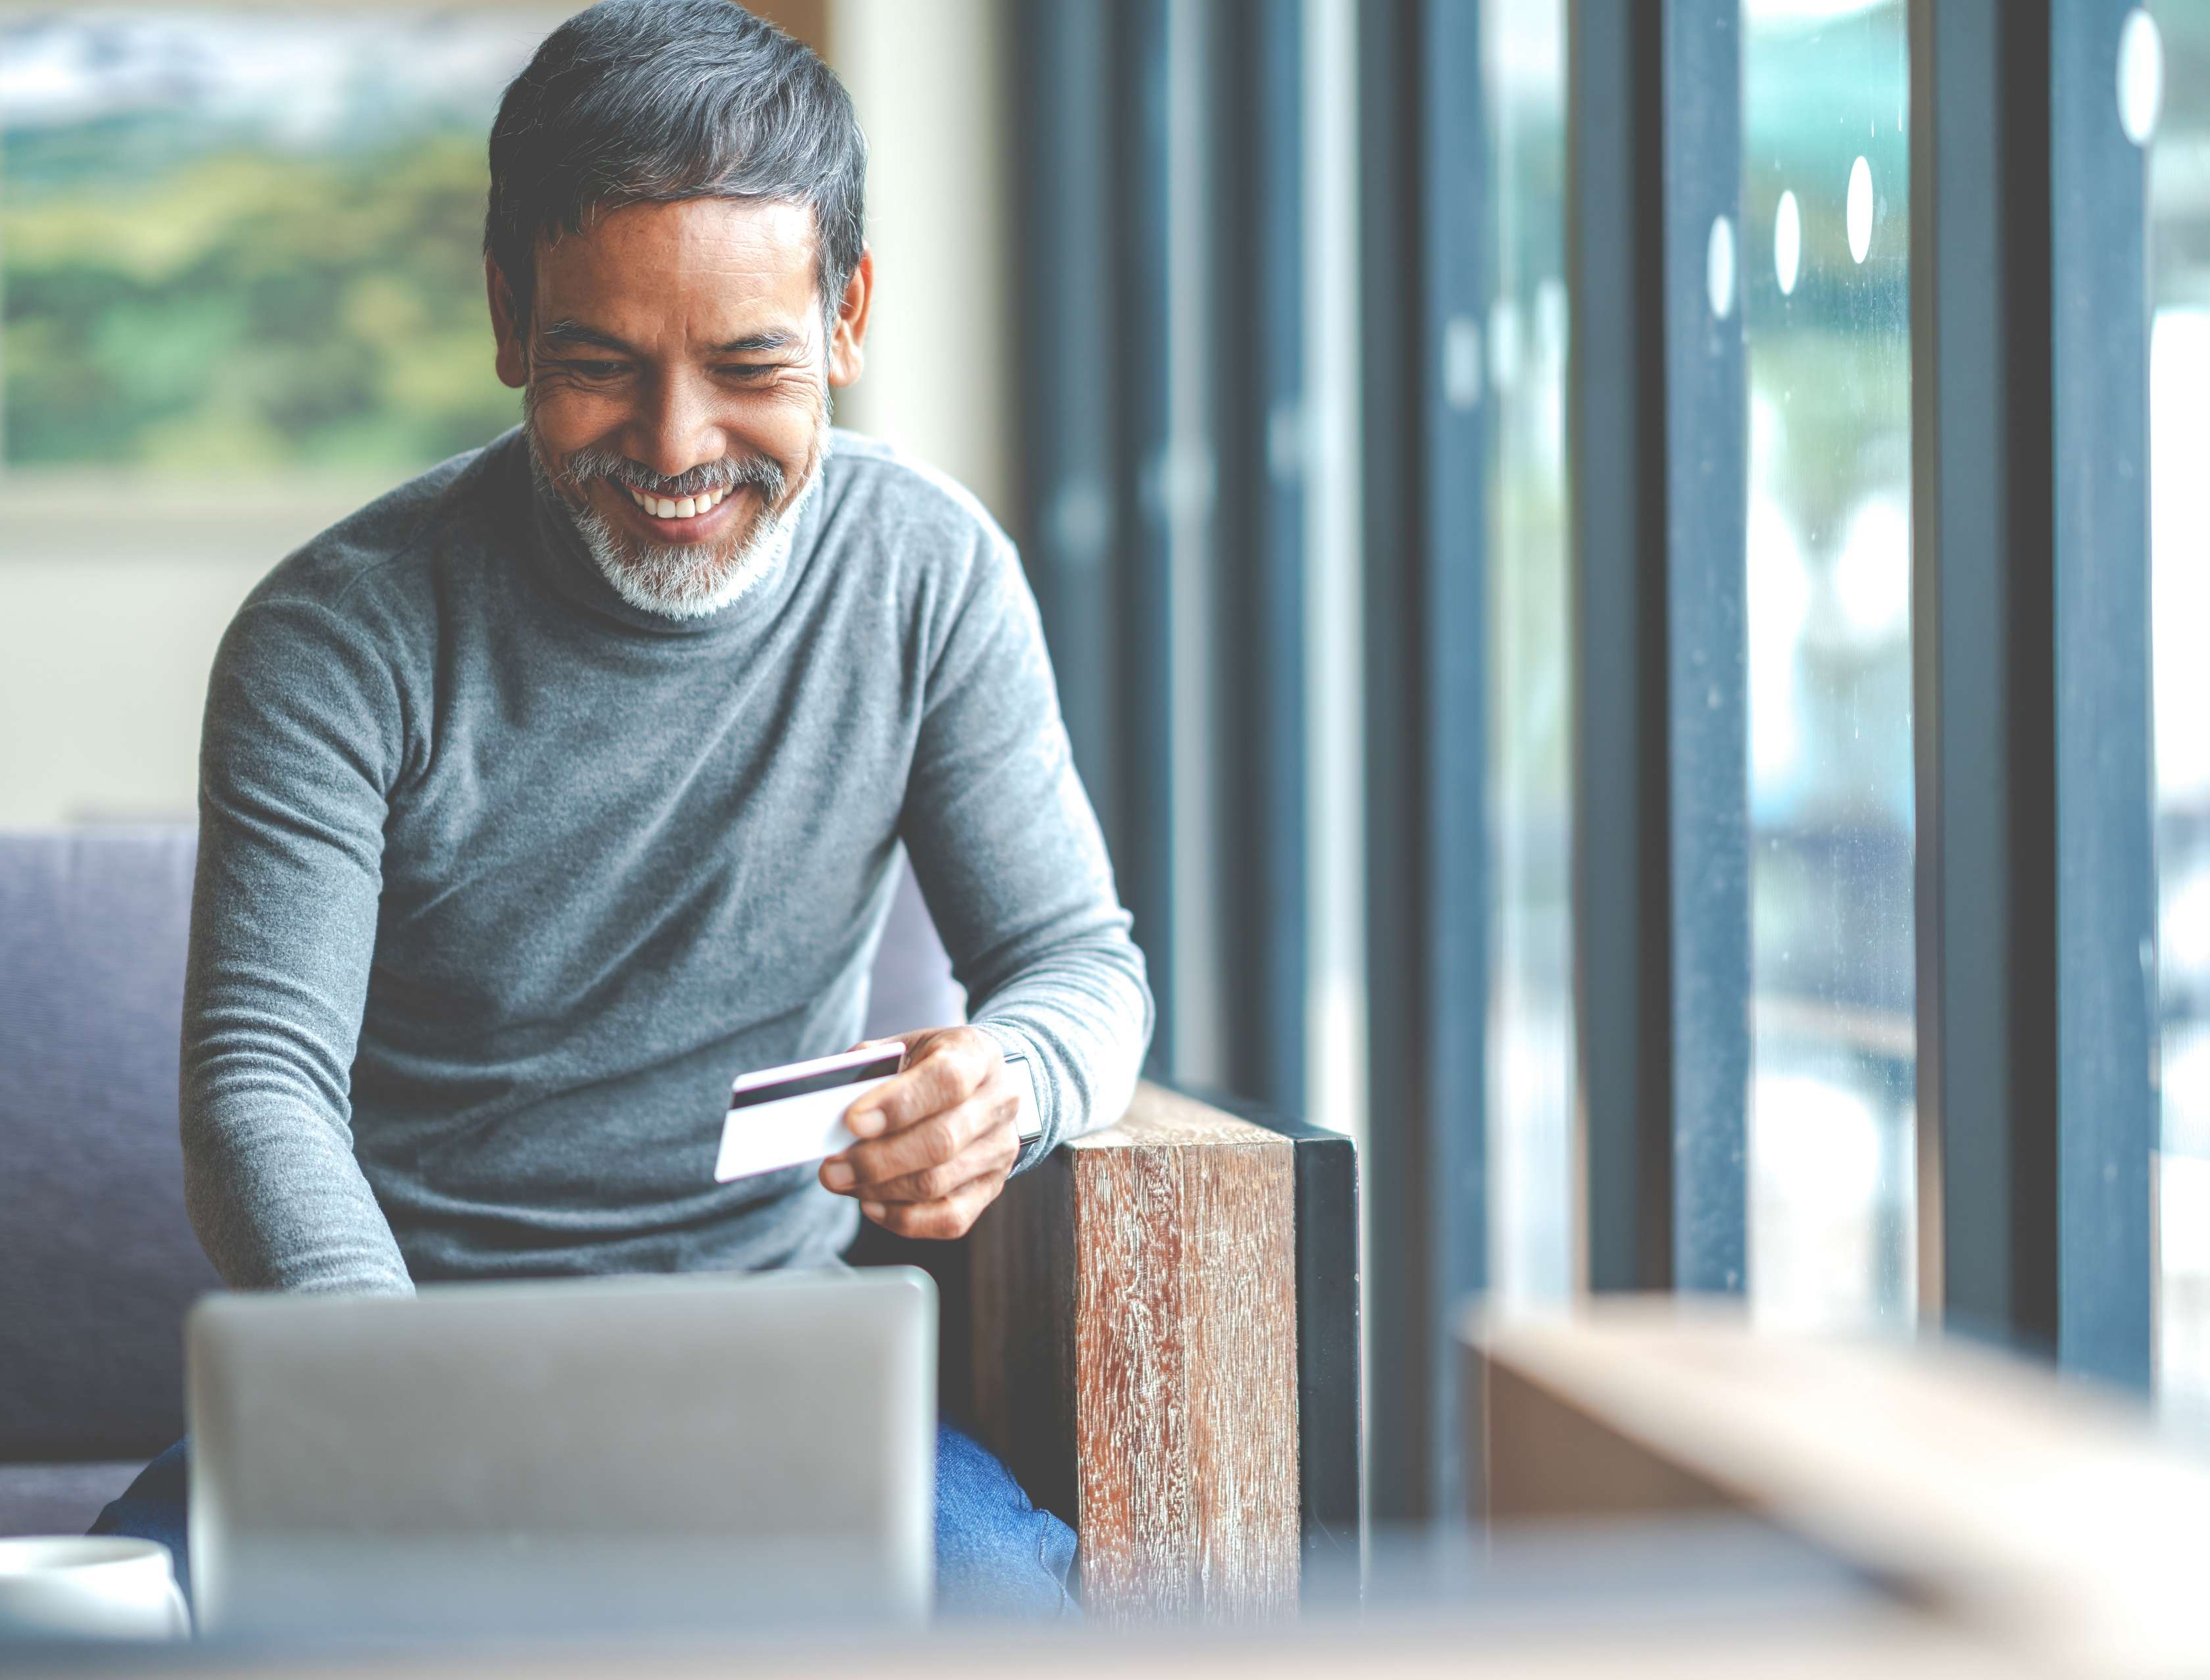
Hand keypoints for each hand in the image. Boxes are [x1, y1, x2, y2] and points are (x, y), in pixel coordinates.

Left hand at [816, 1026, 1021, 1238]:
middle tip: (831, 1169)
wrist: (981, 1084)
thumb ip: (871, 1067)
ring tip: (842, 1181)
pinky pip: (949, 1219)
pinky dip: (903, 1219)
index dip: (898, 1104)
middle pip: (940, 1141)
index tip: (852, 1122)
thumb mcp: (905, 1048)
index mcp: (977, 1055)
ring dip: (879, 1189)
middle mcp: (999, 1103)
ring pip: (937, 1184)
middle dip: (876, 1160)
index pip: (946, 1081)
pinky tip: (871, 1205)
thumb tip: (833, 1103)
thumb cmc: (930, 1065)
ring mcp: (999, 1150)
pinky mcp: (991, 1188)